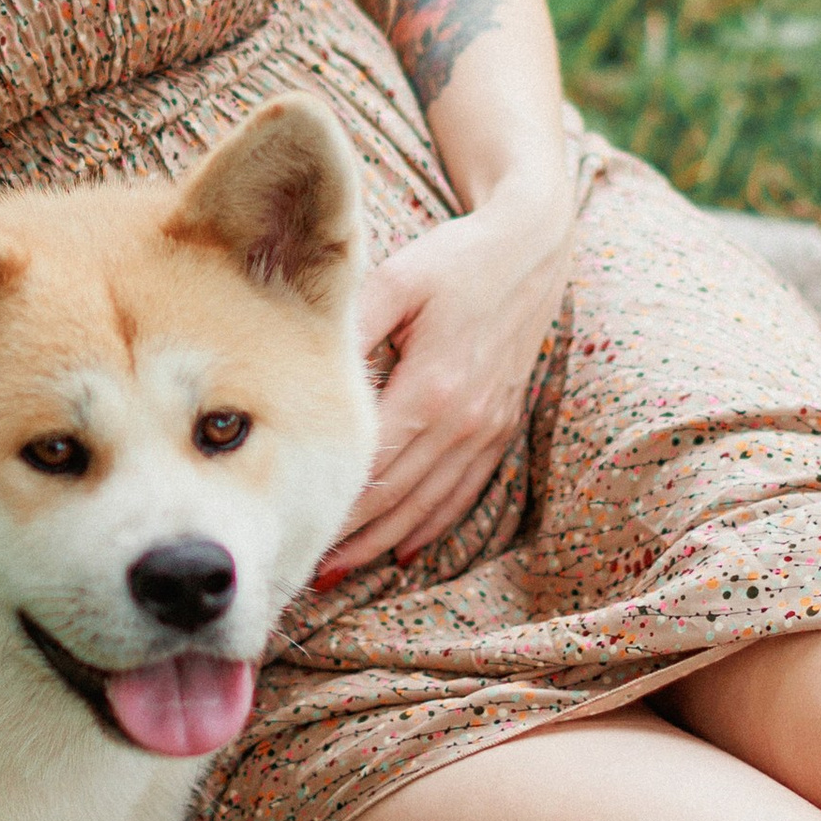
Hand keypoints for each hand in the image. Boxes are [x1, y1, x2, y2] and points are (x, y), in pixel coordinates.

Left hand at [321, 185, 572, 578]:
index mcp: (435, 387)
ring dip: (384, 541)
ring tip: (338, 569)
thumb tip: (305, 364)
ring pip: (429, 505)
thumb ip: (353, 323)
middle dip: (349, 534)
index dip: (332, 500)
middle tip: (299, 565)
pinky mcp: (500, 429)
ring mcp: (487, 429)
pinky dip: (430, 524)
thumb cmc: (456, 260)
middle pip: (398, 496)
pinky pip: (463, 492)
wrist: (531, 251)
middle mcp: (465, 421)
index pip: (374, 464)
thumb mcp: (399, 279)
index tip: (289, 521)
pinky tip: (402, 548)